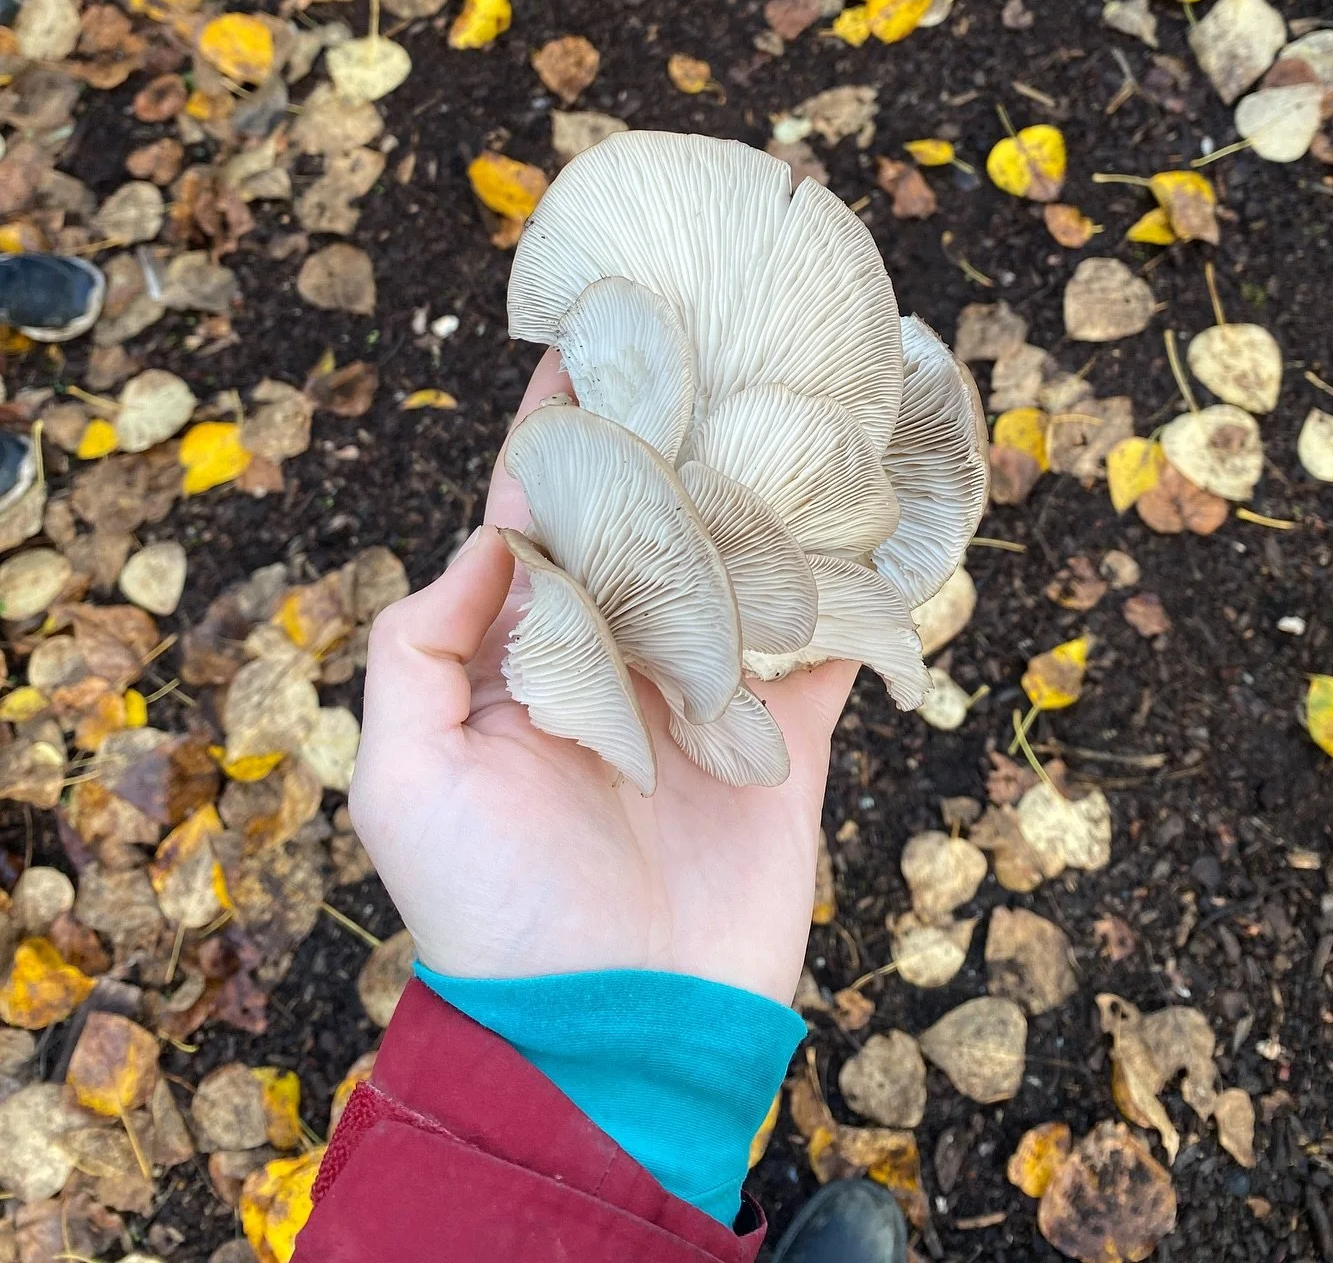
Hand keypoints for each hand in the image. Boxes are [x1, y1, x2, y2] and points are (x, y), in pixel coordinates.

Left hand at [349, 349, 855, 1004]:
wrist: (613, 1038)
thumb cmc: (492, 914)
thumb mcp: (407, 781)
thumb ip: (423, 647)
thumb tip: (492, 535)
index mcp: (530, 653)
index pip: (545, 512)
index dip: (564, 427)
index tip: (591, 335)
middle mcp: (618, 658)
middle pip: (655, 518)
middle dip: (680, 434)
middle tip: (718, 337)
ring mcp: (705, 696)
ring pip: (743, 564)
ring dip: (770, 491)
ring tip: (805, 399)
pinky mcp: (782, 742)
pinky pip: (826, 648)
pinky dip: (857, 591)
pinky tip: (885, 521)